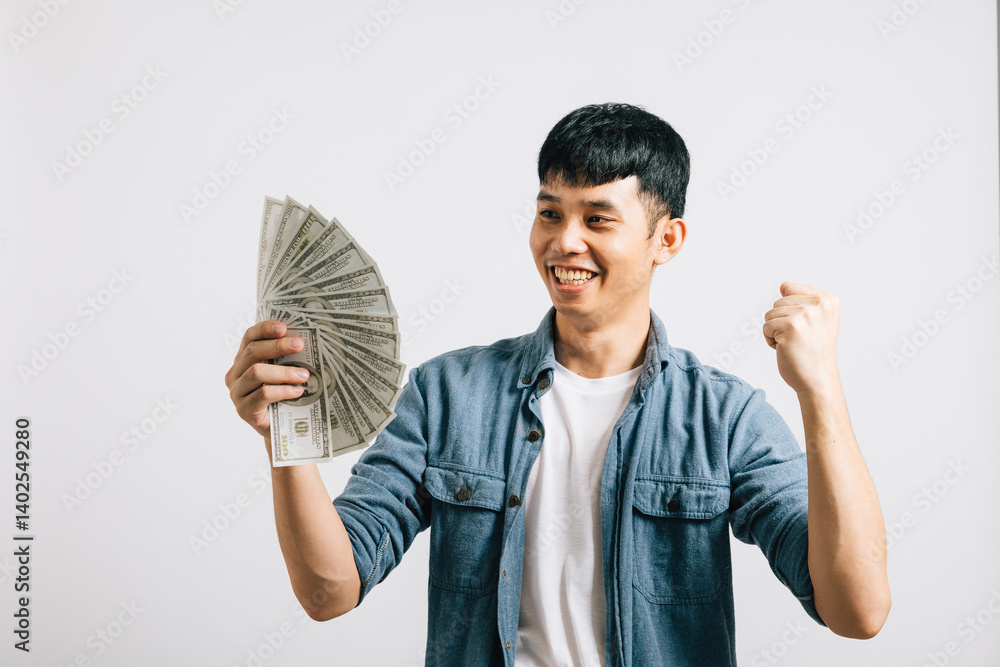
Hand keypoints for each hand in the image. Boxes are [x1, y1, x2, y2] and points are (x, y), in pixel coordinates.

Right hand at [224, 321, 309, 439]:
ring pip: (257, 372)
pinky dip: (283, 390)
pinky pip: (263, 394)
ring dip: (284, 371)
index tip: (283, 327)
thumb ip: (285, 358)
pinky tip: (298, 391)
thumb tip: (301, 340)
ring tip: (304, 374)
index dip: (264, 329)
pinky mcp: (244, 409)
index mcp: (243, 360)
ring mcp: (237, 392)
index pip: (249, 337)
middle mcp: (235, 374)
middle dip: (278, 346)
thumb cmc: (282, 396)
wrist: (279, 428)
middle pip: (252, 352)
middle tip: (299, 345)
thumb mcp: (282, 373)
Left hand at [762, 282, 840, 394]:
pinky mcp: (790, 326)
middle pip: (778, 301)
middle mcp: (820, 304)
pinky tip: (787, 349)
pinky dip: (771, 340)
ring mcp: (805, 314)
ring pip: (770, 314)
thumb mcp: (816, 320)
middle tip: (800, 339)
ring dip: (776, 331)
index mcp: (828, 300)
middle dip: (781, 321)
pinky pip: (765, 327)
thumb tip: (783, 285)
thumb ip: (802, 301)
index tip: (807, 328)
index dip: (791, 311)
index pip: (791, 289)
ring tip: (794, 344)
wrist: (818, 380)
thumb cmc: (814, 353)